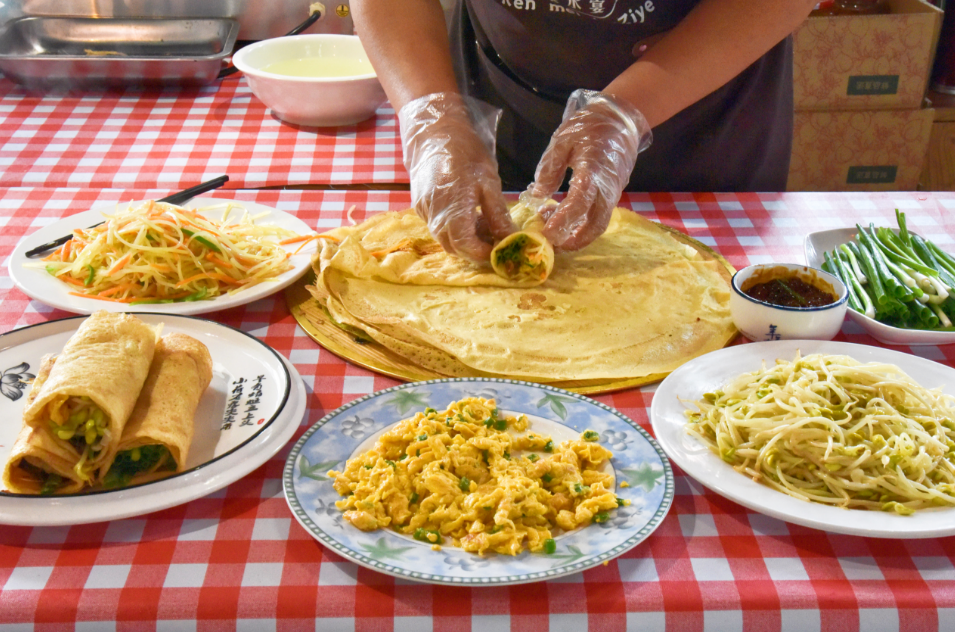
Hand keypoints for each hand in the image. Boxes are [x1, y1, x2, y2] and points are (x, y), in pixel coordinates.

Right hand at [398, 92, 513, 260]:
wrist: (433, 132)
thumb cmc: (465, 152)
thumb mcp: (489, 182)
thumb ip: (498, 215)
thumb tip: (512, 239)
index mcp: (452, 210)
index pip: (466, 247)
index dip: (484, 253)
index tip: (501, 248)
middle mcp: (434, 216)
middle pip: (455, 248)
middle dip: (476, 250)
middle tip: (496, 238)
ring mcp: (424, 212)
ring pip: (445, 239)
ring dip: (466, 239)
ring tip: (485, 223)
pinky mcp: (420, 207)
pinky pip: (438, 227)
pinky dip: (455, 229)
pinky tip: (469, 214)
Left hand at [529, 90, 651, 250]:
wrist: (623, 119)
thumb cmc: (590, 126)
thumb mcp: (563, 139)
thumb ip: (550, 168)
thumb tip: (537, 195)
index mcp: (593, 170)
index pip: (580, 203)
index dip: (563, 221)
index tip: (545, 233)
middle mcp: (607, 187)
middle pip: (595, 225)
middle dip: (572, 241)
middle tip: (548, 244)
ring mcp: (613, 193)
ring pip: (598, 224)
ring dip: (576, 234)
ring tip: (549, 227)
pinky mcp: (613, 195)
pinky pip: (599, 216)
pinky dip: (581, 224)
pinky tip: (559, 216)